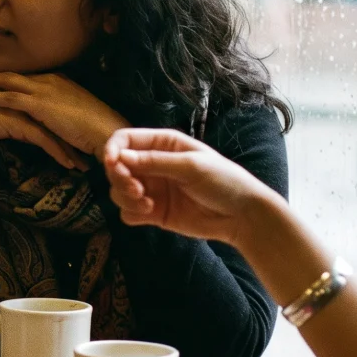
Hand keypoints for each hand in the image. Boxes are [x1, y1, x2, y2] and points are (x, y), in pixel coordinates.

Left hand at [0, 72, 129, 158]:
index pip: (27, 76)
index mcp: (59, 80)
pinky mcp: (40, 104)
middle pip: (13, 75)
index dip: (8, 78)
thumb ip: (60, 111)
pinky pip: (8, 98)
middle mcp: (50, 80)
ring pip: (7, 82)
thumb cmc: (96, 127)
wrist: (107, 130)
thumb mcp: (76, 113)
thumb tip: (51, 117)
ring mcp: (44, 89)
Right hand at [0, 87, 94, 169]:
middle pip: (63, 122)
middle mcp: (32, 101)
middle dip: (77, 139)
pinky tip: (68, 165)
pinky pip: (46, 140)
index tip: (81, 142)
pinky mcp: (22, 123)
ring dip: (72, 150)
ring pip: (58, 132)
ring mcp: (28, 111)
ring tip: (83, 166)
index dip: (70, 129)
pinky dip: (59, 153)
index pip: (56, 113)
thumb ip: (20, 122)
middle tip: (90, 155)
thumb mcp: (4, 118)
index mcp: (30, 97)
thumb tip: (30, 134)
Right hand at [102, 128, 277, 247]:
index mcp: (162, 144)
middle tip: (137, 190)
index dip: (113, 150)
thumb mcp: (191, 166)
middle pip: (116, 167)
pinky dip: (132, 213)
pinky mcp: (152, 212)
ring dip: (125, 198)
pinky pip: (127, 212)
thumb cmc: (224, 181)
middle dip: (120, 178)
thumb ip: (154, 162)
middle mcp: (152, 165)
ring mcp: (152, 189)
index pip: (124, 140)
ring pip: (118, 190)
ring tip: (147, 204)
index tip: (113, 164)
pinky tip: (151, 213)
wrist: (242, 216)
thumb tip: (119, 157)